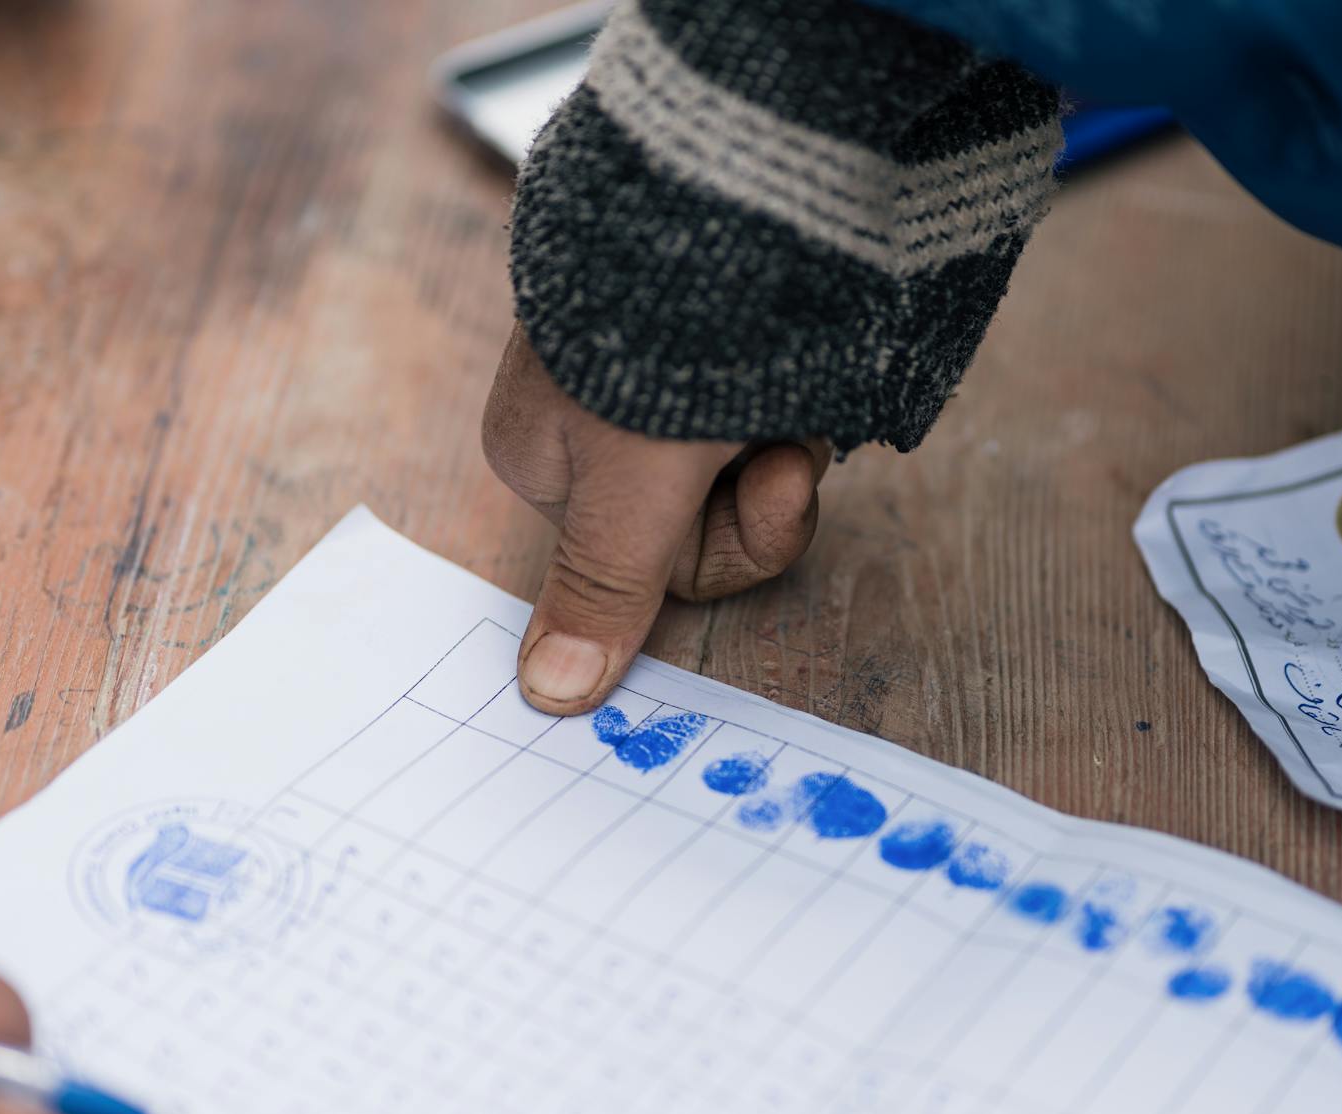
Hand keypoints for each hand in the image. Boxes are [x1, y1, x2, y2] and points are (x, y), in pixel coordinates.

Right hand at [483, 324, 829, 713]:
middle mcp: (594, 421)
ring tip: (789, 376)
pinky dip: (796, 386)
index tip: (756, 487)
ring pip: (743, 467)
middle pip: (702, 525)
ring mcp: (657, 373)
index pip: (652, 567)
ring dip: (788, 434)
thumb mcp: (633, 486)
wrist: (738, 187)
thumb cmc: (663, 344)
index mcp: (544, 458)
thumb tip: (547, 697)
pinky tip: (798, 348)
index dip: (725, 543)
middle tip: (782, 437)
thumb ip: (605, 590)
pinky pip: (767, 400)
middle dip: (764, 490)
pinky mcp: (715, 329)